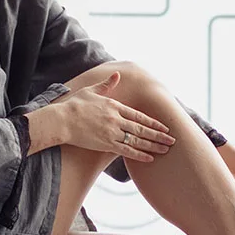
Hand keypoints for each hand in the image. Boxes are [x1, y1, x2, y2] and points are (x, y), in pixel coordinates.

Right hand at [52, 71, 175, 162]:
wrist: (62, 120)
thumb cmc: (74, 105)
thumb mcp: (91, 91)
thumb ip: (106, 85)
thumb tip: (117, 75)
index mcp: (115, 106)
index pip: (139, 116)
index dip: (153, 123)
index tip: (164, 127)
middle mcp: (117, 120)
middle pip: (142, 129)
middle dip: (159, 136)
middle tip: (172, 141)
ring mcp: (112, 132)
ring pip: (137, 141)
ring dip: (153, 146)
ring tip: (165, 150)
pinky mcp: (106, 144)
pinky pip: (127, 151)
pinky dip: (139, 155)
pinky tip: (150, 159)